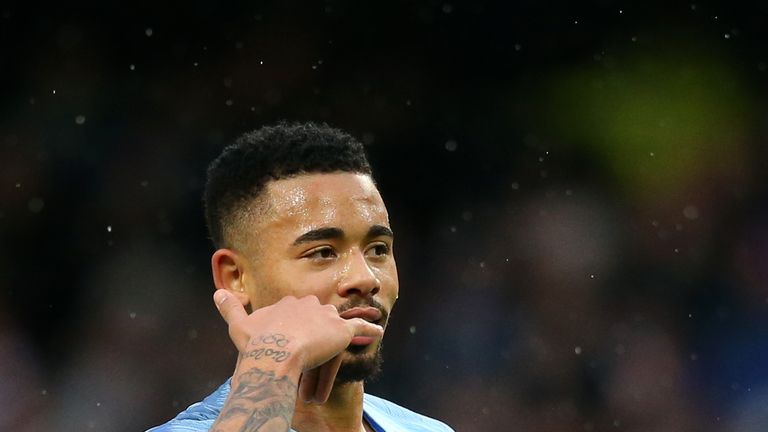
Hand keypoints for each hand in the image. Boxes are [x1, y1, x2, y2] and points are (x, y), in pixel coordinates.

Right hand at [213, 290, 383, 402]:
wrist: (274, 353)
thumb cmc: (256, 343)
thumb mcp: (239, 324)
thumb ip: (230, 308)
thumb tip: (217, 293)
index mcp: (289, 301)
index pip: (297, 310)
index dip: (296, 325)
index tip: (294, 338)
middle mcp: (309, 303)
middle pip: (317, 316)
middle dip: (315, 330)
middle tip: (311, 350)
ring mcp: (327, 316)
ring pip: (335, 324)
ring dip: (337, 335)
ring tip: (337, 348)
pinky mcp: (341, 330)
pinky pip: (360, 327)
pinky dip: (370, 329)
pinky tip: (378, 332)